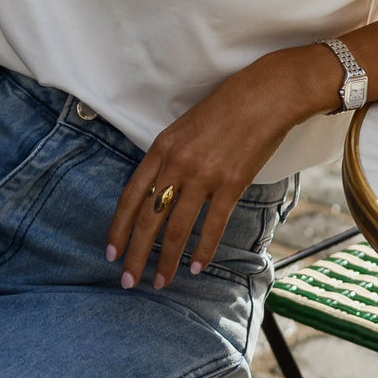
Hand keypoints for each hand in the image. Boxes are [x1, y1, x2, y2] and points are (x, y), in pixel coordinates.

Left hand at [107, 48, 335, 290]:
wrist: (266, 96)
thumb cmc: (225, 107)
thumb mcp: (184, 127)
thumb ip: (168, 157)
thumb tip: (157, 190)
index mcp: (161, 148)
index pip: (131, 196)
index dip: (119, 228)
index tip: (112, 253)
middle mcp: (177, 164)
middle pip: (149, 218)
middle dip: (136, 254)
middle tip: (128, 282)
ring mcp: (204, 175)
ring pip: (177, 228)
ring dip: (167, 260)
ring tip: (160, 282)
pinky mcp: (232, 184)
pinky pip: (213, 225)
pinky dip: (203, 251)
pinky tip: (196, 268)